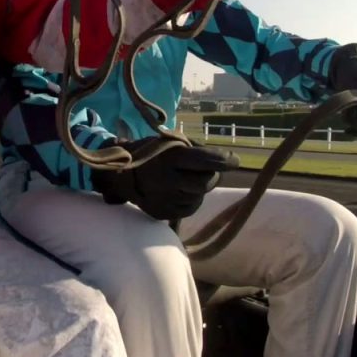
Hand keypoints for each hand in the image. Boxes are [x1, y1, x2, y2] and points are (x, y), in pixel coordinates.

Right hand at [91, 143, 238, 219]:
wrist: (121, 175)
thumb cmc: (153, 153)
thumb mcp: (171, 142)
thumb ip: (197, 150)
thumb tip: (226, 161)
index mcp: (169, 159)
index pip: (205, 161)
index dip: (224, 160)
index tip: (235, 160)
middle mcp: (167, 181)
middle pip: (207, 183)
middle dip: (212, 175)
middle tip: (209, 169)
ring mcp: (165, 200)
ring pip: (199, 196)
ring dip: (199, 187)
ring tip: (185, 178)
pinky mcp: (164, 214)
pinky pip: (189, 208)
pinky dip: (189, 199)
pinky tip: (178, 190)